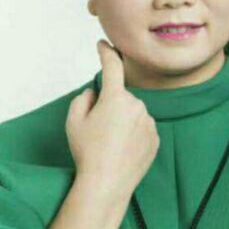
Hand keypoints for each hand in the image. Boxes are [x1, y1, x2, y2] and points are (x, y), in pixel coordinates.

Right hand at [65, 39, 159, 196]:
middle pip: (121, 97)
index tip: (104, 45)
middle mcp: (137, 106)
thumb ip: (83, 99)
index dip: (107, 53)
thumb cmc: (87, 153)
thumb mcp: (73, 121)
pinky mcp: (155, 139)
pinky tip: (122, 151)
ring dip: (123, 122)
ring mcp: (149, 123)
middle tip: (97, 131)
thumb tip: (95, 94)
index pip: (112, 67)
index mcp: (115, 98)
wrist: (107, 183)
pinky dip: (133, 135)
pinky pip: (142, 129)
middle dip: (110, 106)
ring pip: (133, 114)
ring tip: (110, 146)